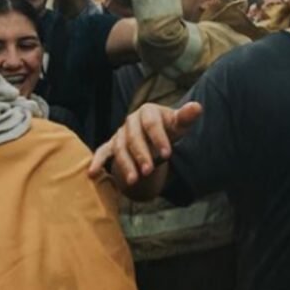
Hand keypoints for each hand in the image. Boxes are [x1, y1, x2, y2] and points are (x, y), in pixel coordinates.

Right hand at [88, 101, 202, 184]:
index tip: (168, 154)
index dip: (159, 139)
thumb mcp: (179, 123)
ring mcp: (120, 133)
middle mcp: (131, 121)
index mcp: (148, 111)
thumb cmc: (170, 128)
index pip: (152, 124)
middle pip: (134, 138)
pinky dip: (97, 162)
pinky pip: (102, 153)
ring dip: (126, 165)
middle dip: (141, 155)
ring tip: (133, 181)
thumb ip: (186, 117)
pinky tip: (92, 173)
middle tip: (149, 171)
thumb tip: (197, 107)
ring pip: (120, 149)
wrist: (156, 133)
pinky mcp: (112, 145)